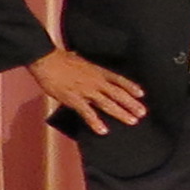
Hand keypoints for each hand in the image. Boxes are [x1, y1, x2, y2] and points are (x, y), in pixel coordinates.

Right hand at [31, 48, 147, 128]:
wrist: (47, 60)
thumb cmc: (60, 59)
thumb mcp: (80, 59)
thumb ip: (87, 66)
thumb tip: (88, 65)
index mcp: (98, 71)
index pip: (119, 79)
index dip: (131, 87)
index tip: (141, 94)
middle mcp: (96, 81)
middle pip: (118, 93)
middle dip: (131, 104)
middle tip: (142, 112)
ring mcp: (86, 91)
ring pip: (108, 104)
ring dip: (121, 113)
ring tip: (132, 121)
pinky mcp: (74, 99)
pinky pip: (87, 113)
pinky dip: (95, 122)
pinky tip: (103, 130)